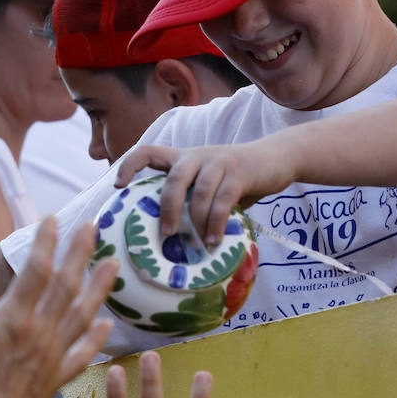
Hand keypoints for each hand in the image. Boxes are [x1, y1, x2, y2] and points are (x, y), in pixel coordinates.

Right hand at [0, 217, 115, 397]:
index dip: (44, 244)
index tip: (51, 218)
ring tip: (113, 265)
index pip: (35, 273)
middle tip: (92, 226)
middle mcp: (39, 338)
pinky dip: (95, 338)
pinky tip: (106, 325)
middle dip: (79, 254)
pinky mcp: (52, 384)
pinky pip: (81, 356)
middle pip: (66, 287)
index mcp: (13, 323)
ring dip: (98, 289)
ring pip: (82, 316)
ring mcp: (50, 362)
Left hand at [115, 140, 291, 245]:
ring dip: (197, 222)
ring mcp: (220, 161)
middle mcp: (198, 155)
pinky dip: (217, 222)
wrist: (278, 158)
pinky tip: (215, 240)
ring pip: (199, 192)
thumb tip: (172, 238)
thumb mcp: (210, 184)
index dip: (129, 165)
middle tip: (167, 234)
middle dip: (167, 209)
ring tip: (199, 245)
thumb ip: (192, 200)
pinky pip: (224, 199)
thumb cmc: (237, 178)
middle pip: (173, 179)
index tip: (118, 186)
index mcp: (184, 157)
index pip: (149, 151)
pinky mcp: (241, 171)